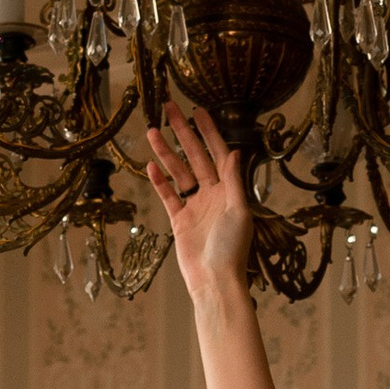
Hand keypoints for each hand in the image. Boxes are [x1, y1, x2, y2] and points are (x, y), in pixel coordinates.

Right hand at [146, 102, 252, 301]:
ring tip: (152, 131)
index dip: (209, 132)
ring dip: (166, 152)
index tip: (198, 110)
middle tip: (169, 109)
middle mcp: (213, 194)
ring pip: (179, 172)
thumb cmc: (232, 248)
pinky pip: (169, 195)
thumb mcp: (238, 210)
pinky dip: (160, 180)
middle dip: (183, 133)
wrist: (214, 280)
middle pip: (195, 156)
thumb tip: (235, 152)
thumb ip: (234, 180)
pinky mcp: (180, 220)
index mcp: (230, 190)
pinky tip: (151, 164)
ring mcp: (195, 206)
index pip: (218, 153)